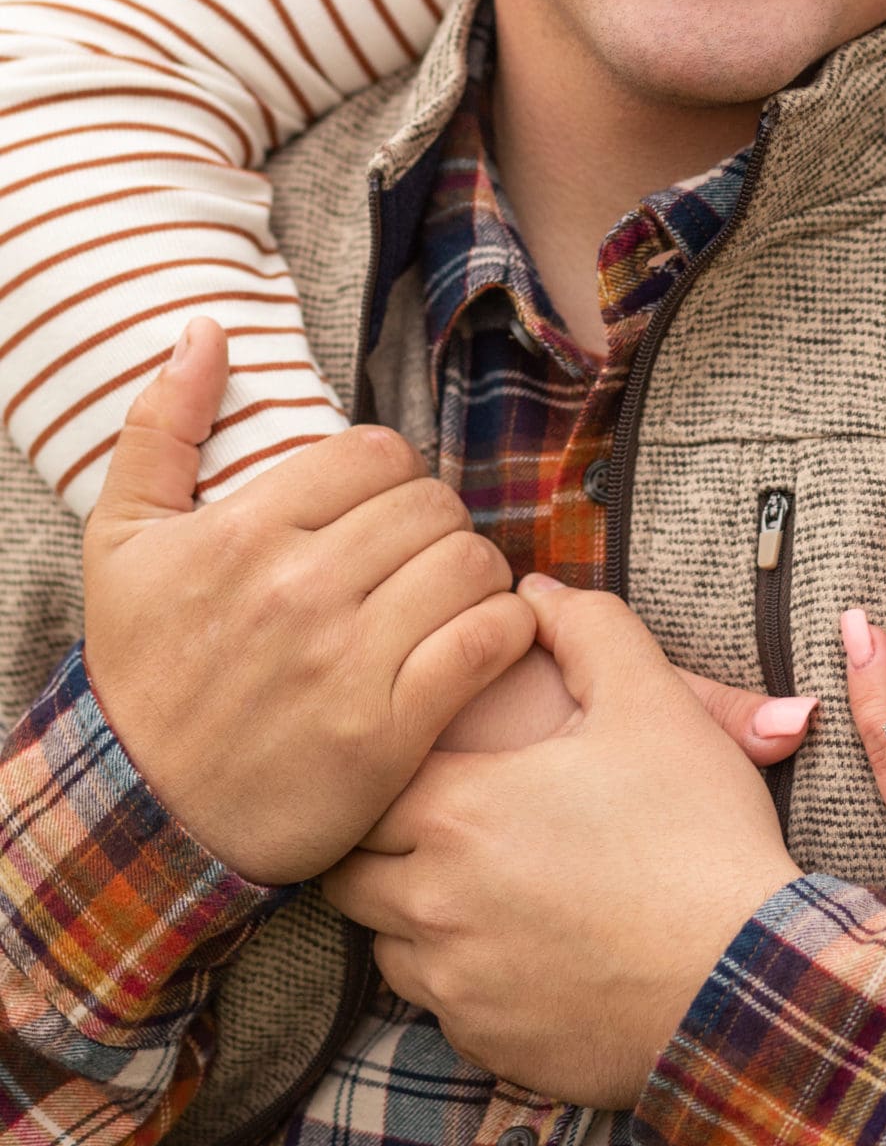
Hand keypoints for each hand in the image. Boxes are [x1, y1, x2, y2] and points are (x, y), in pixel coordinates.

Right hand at [82, 319, 536, 882]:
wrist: (143, 815)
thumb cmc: (141, 670)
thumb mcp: (121, 540)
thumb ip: (162, 424)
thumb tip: (206, 330)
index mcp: (246, 533)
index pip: (377, 453)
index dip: (392, 472)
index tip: (379, 507)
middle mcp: (300, 590)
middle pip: (432, 504)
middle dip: (435, 522)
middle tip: (416, 555)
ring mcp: (346, 664)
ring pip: (470, 564)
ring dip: (475, 574)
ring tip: (447, 594)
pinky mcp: (387, 734)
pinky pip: (487, 643)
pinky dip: (504, 631)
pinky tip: (481, 638)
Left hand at [325, 581, 801, 1105]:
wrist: (744, 982)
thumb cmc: (696, 834)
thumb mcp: (654, 702)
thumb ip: (588, 627)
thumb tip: (535, 591)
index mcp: (458, 810)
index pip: (363, 781)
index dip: (386, 762)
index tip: (423, 753)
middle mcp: (431, 902)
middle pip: (350, 866)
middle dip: (378, 837)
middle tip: (433, 814)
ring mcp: (454, 984)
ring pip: (382, 941)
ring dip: (407, 909)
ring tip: (471, 880)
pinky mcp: (484, 1045)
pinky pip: (435, 1004)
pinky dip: (455, 974)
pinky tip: (516, 944)